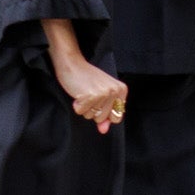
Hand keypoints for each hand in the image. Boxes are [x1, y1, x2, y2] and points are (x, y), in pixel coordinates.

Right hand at [42, 18, 127, 132]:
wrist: (72, 64)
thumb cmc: (86, 79)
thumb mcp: (101, 96)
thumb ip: (105, 115)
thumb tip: (104, 130)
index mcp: (121, 90)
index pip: (116, 117)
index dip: (104, 113)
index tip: (99, 100)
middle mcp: (114, 91)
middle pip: (102, 118)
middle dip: (93, 111)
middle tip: (90, 94)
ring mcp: (103, 93)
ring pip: (91, 117)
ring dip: (85, 108)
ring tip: (84, 93)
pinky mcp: (90, 95)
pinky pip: (81, 113)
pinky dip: (77, 106)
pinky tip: (78, 93)